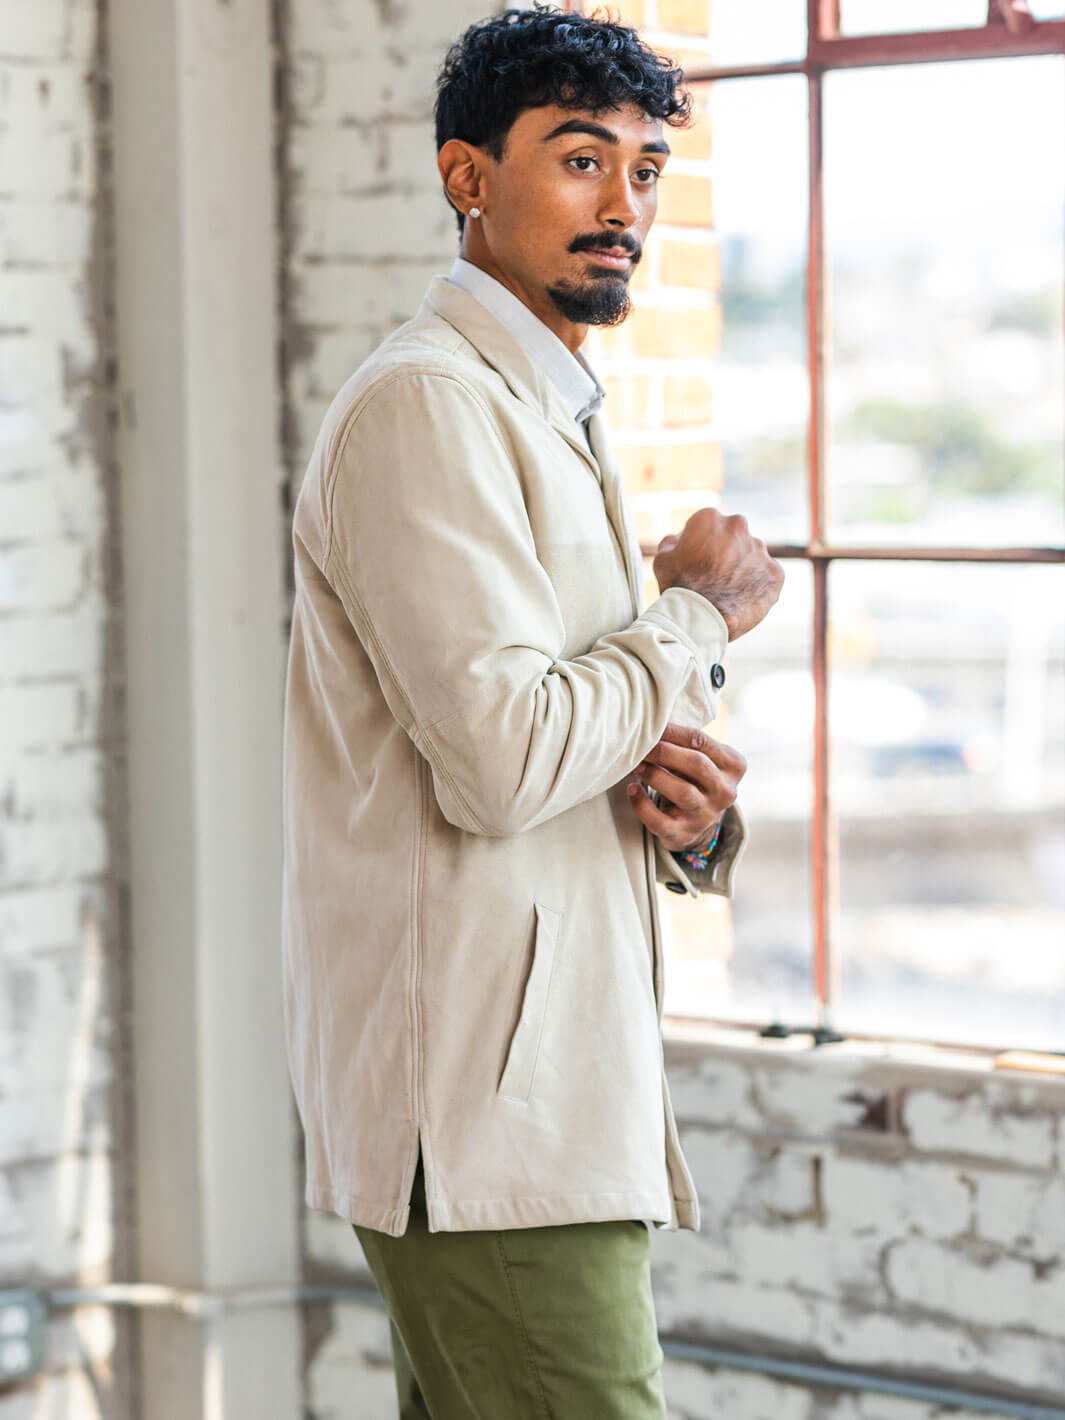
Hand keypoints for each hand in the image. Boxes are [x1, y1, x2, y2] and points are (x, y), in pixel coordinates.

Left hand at [625, 723, 746, 852]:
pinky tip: (632, 790)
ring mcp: (706, 815)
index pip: (702, 741)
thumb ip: (687, 742)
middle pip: (697, 765)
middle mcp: (725, 792)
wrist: (698, 823)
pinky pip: (661, 821)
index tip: (651, 726)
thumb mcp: (703, 758)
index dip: (673, 732)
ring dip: (655, 776)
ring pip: (683, 793)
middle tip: (641, 746)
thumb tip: (650, 722)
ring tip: (637, 766)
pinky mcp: (684, 834)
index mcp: (733, 766)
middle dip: (665, 752)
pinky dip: (642, 805)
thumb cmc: (695, 779)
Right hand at [653, 509, 784, 641]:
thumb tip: (681, 538)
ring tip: (728, 593)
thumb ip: (674, 542)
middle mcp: (738, 526)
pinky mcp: (776, 572)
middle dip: (726, 552)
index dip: (702, 545)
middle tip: (714, 577)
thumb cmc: (678, 588)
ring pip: (752, 556)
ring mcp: (760, 549)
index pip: (708, 526)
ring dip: (743, 569)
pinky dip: (758, 586)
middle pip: (733, 537)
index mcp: (710, 518)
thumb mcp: (663, 559)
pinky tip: (742, 600)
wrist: (702, 619)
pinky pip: (767, 576)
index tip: (697, 562)